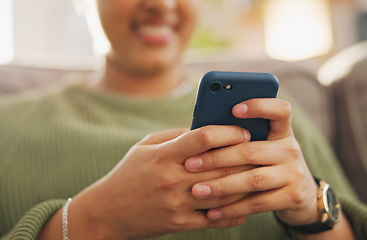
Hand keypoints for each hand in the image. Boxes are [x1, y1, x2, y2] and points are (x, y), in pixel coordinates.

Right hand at [69, 126, 256, 238]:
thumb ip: (173, 136)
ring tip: (257, 176)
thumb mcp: (144, 147)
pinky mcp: (179, 223)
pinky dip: (233, 213)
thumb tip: (204, 129)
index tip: (243, 131)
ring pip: (222, 193)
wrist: (106, 212)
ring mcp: (177, 204)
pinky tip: (244, 206)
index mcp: (163, 155)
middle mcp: (172, 179)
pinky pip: (215, 219)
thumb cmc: (127, 174)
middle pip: (219, 165)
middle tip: (260, 151)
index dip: (227, 132)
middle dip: (244, 156)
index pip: (203, 137)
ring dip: (244, 184)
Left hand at [184, 98, 319, 225]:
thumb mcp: (262, 146)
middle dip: (216, 158)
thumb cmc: (267, 164)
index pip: (279, 110)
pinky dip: (232, 208)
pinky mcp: (292, 197)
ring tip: (197, 191)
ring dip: (221, 186)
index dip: (259, 106)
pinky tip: (212, 212)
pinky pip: (257, 203)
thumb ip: (240, 139)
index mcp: (282, 131)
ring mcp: (294, 173)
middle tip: (190, 164)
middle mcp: (291, 149)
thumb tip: (200, 133)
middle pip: (250, 150)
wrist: (302, 195)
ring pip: (252, 179)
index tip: (234, 108)